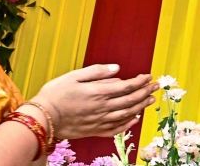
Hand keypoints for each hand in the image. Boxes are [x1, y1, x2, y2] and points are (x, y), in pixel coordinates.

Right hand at [32, 64, 157, 138]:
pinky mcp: (94, 130)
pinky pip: (116, 129)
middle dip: (145, 92)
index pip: (126, 86)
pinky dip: (128, 124)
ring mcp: (99, 121)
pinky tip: (134, 119)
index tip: (149, 76)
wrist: (43, 118)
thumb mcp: (74, 76)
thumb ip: (96, 72)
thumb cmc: (55, 94)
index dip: (140, 81)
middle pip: (130, 100)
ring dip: (141, 106)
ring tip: (150, 99)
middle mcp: (102, 107)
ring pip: (126, 114)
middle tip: (156, 86)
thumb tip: (117, 69)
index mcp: (98, 92)